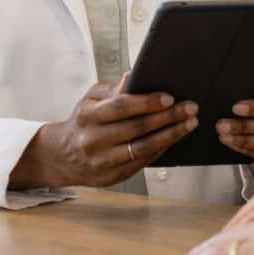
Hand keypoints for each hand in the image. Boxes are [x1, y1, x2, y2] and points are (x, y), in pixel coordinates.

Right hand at [9, 78, 197, 188]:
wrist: (62, 156)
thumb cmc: (83, 122)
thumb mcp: (90, 100)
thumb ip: (112, 90)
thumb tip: (132, 77)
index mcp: (87, 116)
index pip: (121, 107)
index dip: (147, 102)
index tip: (170, 98)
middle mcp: (93, 140)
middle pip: (136, 128)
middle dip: (168, 117)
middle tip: (190, 108)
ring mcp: (102, 161)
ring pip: (142, 148)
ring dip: (170, 135)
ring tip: (189, 124)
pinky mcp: (111, 177)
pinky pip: (141, 162)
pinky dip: (161, 150)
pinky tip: (174, 138)